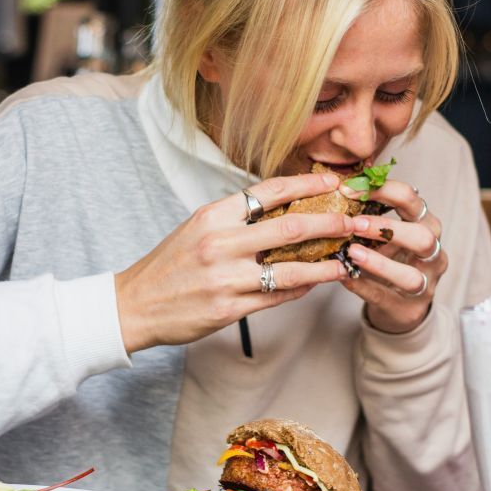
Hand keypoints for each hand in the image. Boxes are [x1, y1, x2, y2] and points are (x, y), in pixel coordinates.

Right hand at [114, 173, 351, 352]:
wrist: (134, 304)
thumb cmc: (169, 265)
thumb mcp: (197, 228)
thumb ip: (236, 219)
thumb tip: (282, 208)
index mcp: (213, 215)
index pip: (270, 191)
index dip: (308, 183)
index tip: (334, 181)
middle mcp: (221, 243)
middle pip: (291, 227)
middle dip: (331, 222)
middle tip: (355, 221)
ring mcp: (226, 278)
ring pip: (292, 269)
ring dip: (325, 264)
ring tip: (346, 261)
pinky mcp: (229, 309)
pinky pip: (277, 297)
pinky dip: (301, 289)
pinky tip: (316, 283)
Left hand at [339, 180, 446, 333]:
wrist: (399, 307)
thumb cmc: (389, 259)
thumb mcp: (384, 235)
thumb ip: (369, 214)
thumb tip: (337, 187)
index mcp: (426, 226)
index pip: (413, 201)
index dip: (383, 191)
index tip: (349, 190)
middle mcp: (433, 254)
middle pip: (423, 237)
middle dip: (388, 228)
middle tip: (355, 224)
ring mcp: (425, 285)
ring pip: (410, 275)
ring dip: (379, 262)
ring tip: (351, 252)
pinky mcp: (408, 310)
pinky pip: (385, 298)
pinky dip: (363, 286)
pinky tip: (344, 276)